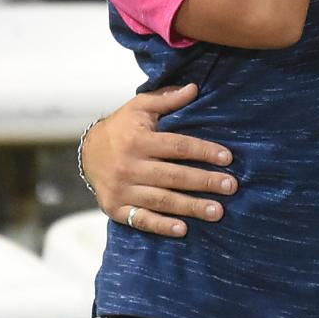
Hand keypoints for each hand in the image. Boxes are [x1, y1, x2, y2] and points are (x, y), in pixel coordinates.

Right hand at [81, 83, 238, 237]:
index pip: (178, 147)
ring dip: (192, 207)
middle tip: (231, 187)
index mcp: (138, 140)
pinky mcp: (115, 208)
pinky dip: (161, 226)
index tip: (228, 158)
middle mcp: (129, 166)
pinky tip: (183, 229)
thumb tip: (194, 88)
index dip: (204, 151)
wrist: (87, 152)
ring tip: (218, 212)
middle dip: (205, 182)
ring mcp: (121, 189)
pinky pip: (141, 220)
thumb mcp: (141, 107)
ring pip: (162, 200)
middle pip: (173, 176)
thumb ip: (167, 99)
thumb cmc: (122, 127)